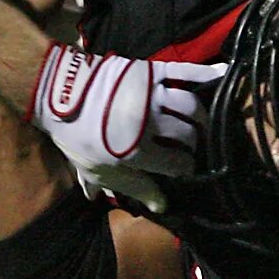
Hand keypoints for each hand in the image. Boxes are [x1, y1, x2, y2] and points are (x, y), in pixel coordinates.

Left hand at [32, 46, 225, 211]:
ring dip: (201, 116)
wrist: (56, 93)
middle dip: (194, 144)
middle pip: (189, 136)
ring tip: (201, 122)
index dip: (184, 170)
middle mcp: (150, 123)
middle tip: (192, 147)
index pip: (178, 165)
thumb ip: (132, 187)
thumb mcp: (97, 169)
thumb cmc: (75, 136)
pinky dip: (205, 73)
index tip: (184, 170)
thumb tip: (162, 207)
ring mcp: (151, 94)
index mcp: (136, 151)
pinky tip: (221, 75)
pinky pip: (183, 72)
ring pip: (192, 107)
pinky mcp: (148, 71)